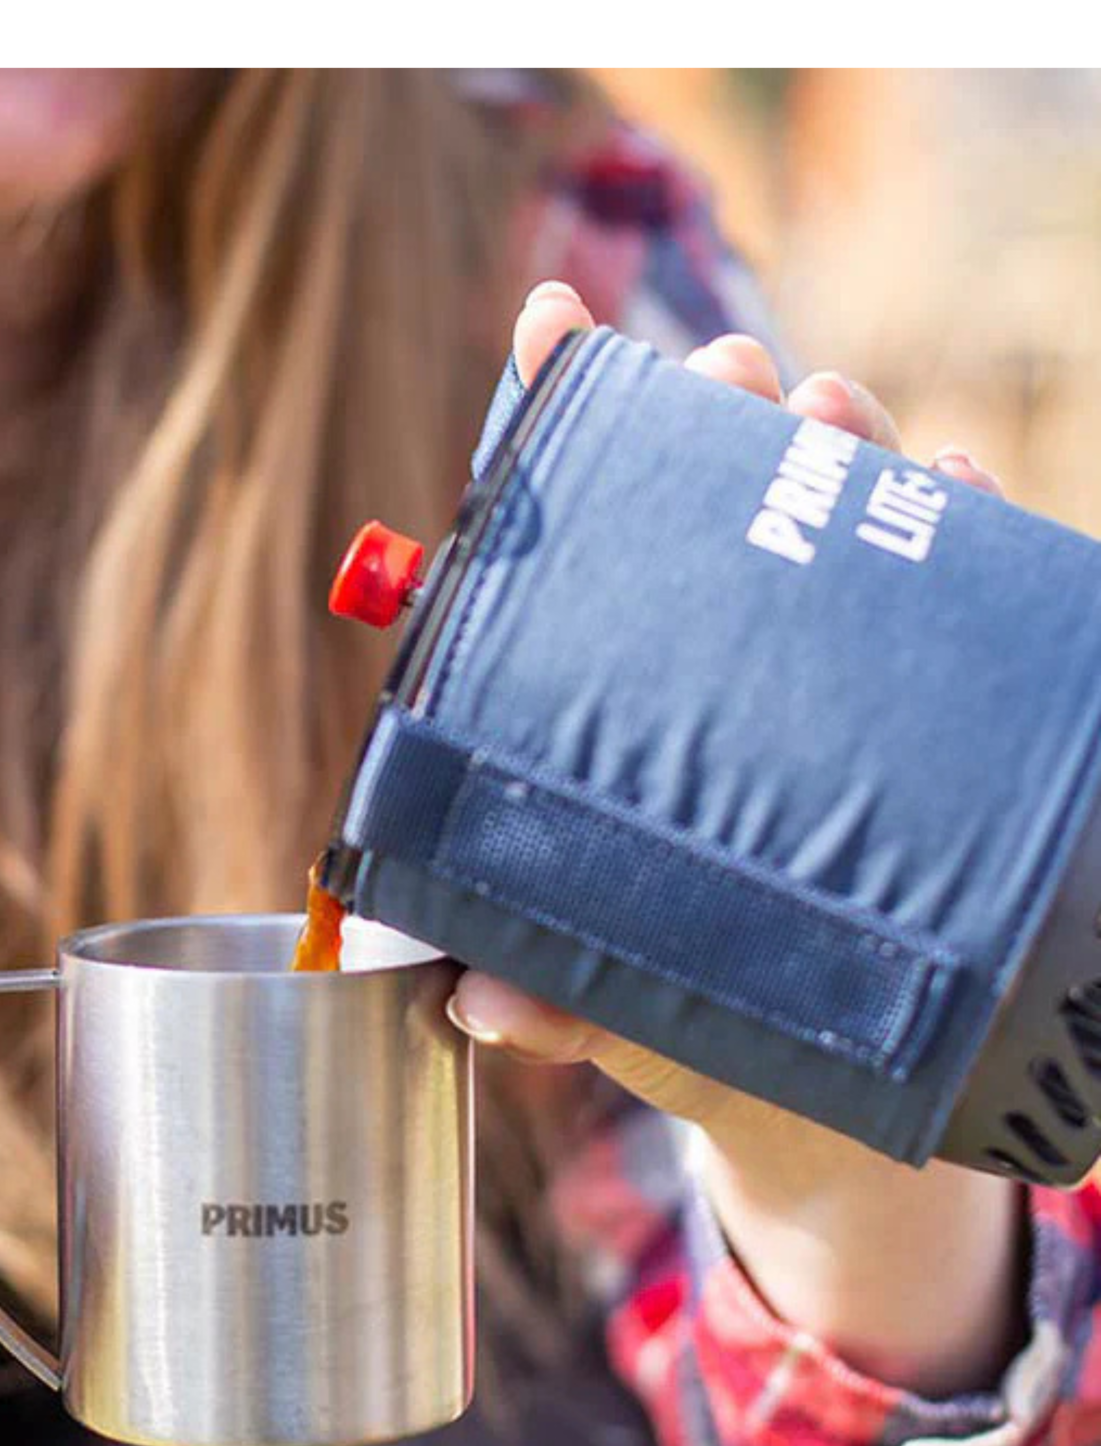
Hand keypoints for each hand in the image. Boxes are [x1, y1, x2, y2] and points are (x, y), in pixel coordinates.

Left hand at [449, 284, 1025, 1397]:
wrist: (831, 1118)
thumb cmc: (697, 1026)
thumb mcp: (625, 1001)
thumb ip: (558, 995)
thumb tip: (481, 1003)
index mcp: (626, 703)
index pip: (586, 544)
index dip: (561, 421)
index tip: (550, 327)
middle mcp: (727, 670)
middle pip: (719, 505)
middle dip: (721, 417)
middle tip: (727, 377)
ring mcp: (831, 692)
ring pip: (841, 529)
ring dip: (841, 450)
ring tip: (833, 416)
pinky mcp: (929, 733)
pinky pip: (957, 614)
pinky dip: (963, 540)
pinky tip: (958, 485)